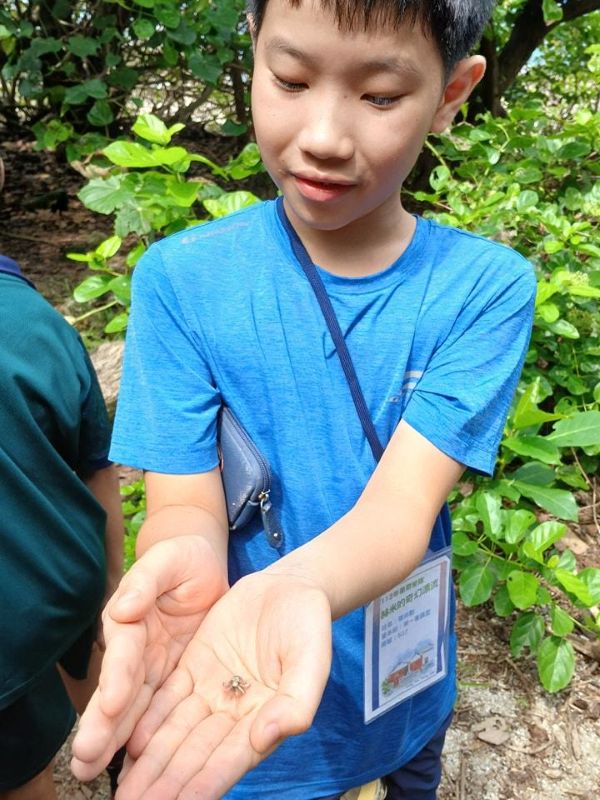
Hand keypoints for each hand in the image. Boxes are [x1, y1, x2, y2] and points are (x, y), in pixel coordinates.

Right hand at [71, 534, 228, 780]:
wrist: (203, 568)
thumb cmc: (184, 558)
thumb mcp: (169, 558)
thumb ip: (146, 579)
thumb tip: (123, 607)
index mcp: (131, 618)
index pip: (124, 651)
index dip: (116, 677)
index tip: (111, 704)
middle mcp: (136, 648)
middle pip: (118, 689)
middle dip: (102, 724)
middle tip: (84, 759)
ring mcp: (152, 667)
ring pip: (132, 708)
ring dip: (113, 739)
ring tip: (91, 771)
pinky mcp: (173, 678)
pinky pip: (158, 711)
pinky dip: (145, 737)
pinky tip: (135, 766)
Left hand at [113, 571, 331, 799]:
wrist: (290, 586)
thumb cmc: (308, 624)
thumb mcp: (311, 657)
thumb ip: (297, 700)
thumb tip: (267, 737)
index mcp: (265, 718)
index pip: (231, 759)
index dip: (204, 784)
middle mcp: (234, 714)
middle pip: (195, 754)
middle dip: (165, 784)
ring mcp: (212, 691)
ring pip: (175, 733)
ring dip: (150, 763)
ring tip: (123, 792)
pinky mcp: (194, 666)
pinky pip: (168, 699)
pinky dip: (150, 722)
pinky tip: (131, 745)